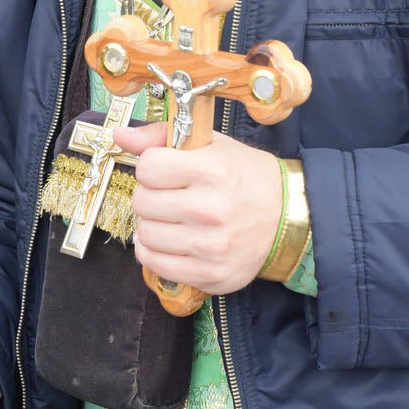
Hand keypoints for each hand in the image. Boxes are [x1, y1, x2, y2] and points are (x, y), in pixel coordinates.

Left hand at [114, 124, 282, 295]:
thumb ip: (161, 136)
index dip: (152, 167)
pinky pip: (153, 263)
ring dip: (153, 225)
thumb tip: (120, 135)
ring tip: (173, 218)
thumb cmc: (246, 176)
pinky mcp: (208, 274)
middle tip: (170, 195)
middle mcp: (209, 209)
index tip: (165, 170)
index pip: (147, 167)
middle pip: (141, 202)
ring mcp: (209, 246)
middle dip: (151, 196)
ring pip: (144, 234)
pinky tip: (171, 240)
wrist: (289, 216)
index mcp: (211, 170)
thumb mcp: (212, 145)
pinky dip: (154, 252)